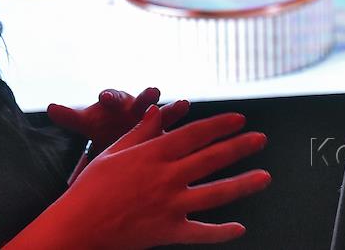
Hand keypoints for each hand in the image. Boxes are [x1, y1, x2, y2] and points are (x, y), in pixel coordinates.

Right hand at [10, 105, 269, 248]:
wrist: (80, 225)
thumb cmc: (92, 187)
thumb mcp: (115, 152)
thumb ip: (141, 132)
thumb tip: (157, 112)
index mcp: (154, 153)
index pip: (196, 134)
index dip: (220, 125)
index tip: (239, 120)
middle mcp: (167, 177)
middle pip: (212, 159)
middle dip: (240, 147)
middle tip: (261, 140)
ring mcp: (170, 205)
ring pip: (216, 193)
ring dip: (243, 184)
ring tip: (264, 177)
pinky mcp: (169, 231)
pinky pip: (202, 232)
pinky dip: (222, 231)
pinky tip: (239, 228)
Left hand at [47, 87, 190, 152]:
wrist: (120, 137)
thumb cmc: (103, 127)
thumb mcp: (86, 123)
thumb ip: (70, 116)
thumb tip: (49, 107)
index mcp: (115, 103)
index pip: (111, 97)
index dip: (109, 96)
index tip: (105, 97)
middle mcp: (135, 107)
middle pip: (140, 100)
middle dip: (146, 97)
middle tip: (153, 91)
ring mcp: (152, 119)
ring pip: (163, 113)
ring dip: (173, 109)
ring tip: (184, 104)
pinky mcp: (164, 133)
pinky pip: (175, 130)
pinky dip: (184, 129)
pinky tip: (198, 133)